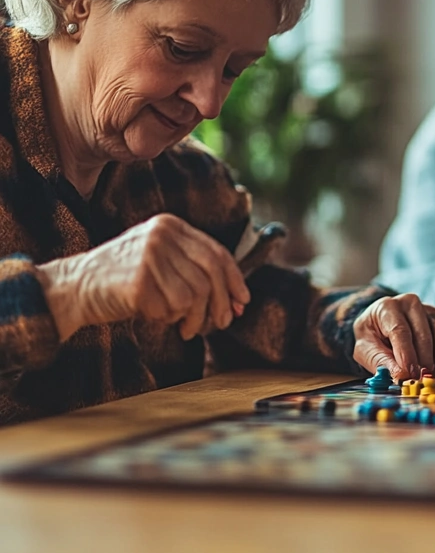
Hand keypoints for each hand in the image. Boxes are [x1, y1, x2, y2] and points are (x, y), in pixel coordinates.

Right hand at [36, 213, 250, 341]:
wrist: (74, 287)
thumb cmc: (123, 280)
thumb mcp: (161, 263)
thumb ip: (196, 272)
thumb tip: (239, 302)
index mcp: (170, 226)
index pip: (216, 252)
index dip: (234, 279)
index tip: (243, 301)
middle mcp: (162, 234)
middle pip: (211, 273)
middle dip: (222, 303)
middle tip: (222, 323)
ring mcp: (150, 254)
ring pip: (195, 293)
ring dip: (195, 318)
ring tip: (184, 327)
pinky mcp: (139, 279)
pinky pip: (172, 307)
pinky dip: (169, 318)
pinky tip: (156, 317)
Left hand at [352, 294, 434, 381]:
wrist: (382, 325)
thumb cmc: (373, 336)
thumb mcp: (365, 348)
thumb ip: (381, 361)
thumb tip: (401, 376)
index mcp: (388, 307)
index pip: (400, 330)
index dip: (406, 354)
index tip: (410, 373)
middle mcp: (412, 304)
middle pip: (424, 334)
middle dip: (424, 361)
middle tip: (422, 381)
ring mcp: (432, 311)